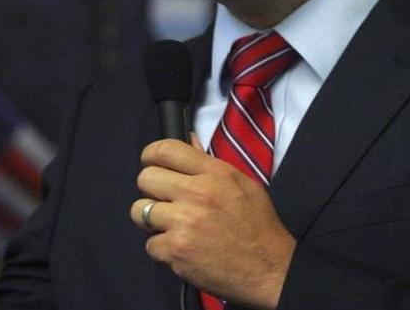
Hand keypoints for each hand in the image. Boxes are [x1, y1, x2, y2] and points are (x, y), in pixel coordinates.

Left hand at [130, 138, 294, 309]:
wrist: (269, 269)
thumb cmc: (258, 225)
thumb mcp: (242, 183)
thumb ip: (209, 163)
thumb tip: (188, 140)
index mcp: (214, 173)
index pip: (166, 150)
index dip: (151, 155)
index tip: (151, 163)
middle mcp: (196, 194)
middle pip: (146, 179)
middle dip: (152, 189)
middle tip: (165, 200)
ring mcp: (184, 224)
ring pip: (139, 211)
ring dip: (151, 219)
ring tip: (169, 225)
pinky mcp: (176, 251)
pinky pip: (150, 244)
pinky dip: (162, 249)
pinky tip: (181, 248)